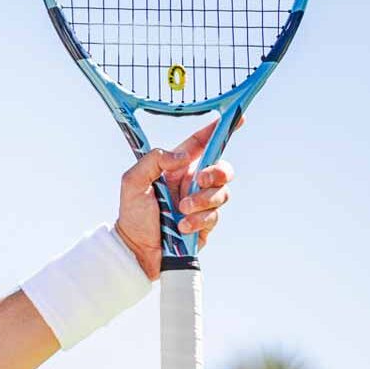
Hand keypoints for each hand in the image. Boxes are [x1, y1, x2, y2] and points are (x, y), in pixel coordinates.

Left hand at [112, 115, 237, 277]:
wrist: (136, 249)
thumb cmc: (133, 215)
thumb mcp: (132, 182)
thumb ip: (153, 161)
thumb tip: (182, 157)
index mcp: (176, 168)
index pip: (201, 144)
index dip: (218, 130)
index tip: (237, 118)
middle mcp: (192, 183)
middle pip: (222, 168)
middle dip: (217, 173)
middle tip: (199, 181)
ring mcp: (201, 203)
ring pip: (222, 193)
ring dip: (203, 201)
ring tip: (181, 210)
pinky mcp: (206, 222)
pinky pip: (214, 216)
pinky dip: (199, 220)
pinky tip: (182, 227)